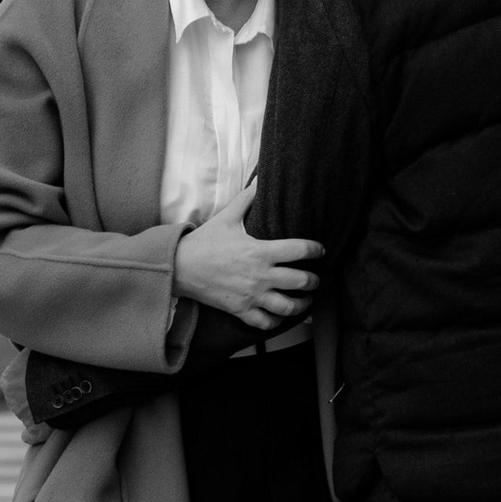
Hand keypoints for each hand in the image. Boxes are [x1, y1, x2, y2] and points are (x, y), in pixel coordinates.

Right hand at [173, 185, 320, 330]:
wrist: (180, 267)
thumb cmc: (204, 242)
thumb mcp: (226, 217)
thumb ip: (246, 199)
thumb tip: (259, 179)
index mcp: (260, 251)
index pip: (300, 250)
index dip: (315, 249)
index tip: (320, 250)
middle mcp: (260, 276)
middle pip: (301, 282)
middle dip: (313, 281)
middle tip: (315, 279)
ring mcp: (252, 296)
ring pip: (288, 307)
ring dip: (302, 305)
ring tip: (306, 301)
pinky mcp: (241, 310)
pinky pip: (266, 322)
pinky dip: (277, 321)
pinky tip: (280, 315)